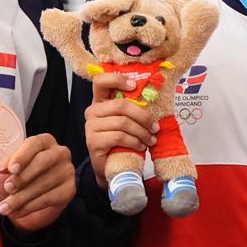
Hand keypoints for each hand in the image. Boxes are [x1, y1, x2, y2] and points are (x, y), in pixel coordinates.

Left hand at [0, 133, 75, 230]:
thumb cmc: (19, 177)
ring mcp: (67, 171)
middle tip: (7, 188)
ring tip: (4, 207)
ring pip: (43, 184)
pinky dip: (29, 207)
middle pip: (42, 162)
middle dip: (22, 177)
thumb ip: (5, 163)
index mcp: (44, 141)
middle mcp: (59, 153)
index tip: (11, 169)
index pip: (35, 143)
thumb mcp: (9, 167)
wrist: (30, 200)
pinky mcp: (69, 190)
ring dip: (21, 198)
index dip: (22, 156)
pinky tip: (16, 212)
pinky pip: (48, 199)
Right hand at [84, 73, 156, 188]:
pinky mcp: (93, 141)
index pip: (101, 81)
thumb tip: (154, 99)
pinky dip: (134, 141)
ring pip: (123, 123)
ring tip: (151, 140)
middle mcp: (92, 111)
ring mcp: (91, 126)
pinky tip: (141, 147)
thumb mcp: (127, 121)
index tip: (135, 86)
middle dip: (143, 116)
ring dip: (142, 132)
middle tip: (155, 127)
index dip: (117, 79)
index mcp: (100, 101)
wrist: (109, 167)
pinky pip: (119, 137)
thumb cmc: (121, 141)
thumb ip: (133, 108)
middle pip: (121, 105)